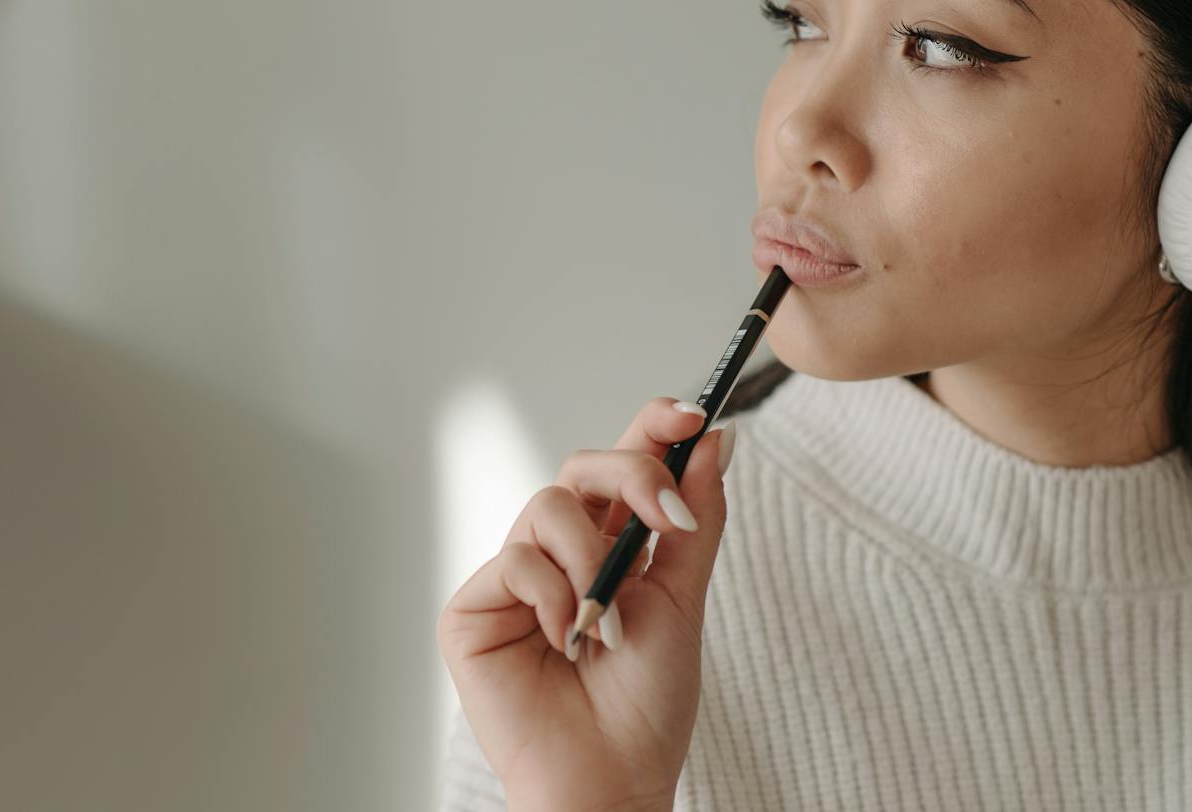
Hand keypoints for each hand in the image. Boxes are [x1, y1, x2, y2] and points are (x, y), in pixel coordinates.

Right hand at [436, 397, 732, 811]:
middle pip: (583, 466)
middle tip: (666, 519)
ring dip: (592, 560)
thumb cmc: (645, 705)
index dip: (651, 426)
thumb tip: (718, 438)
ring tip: (608, 626)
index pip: (624, 464)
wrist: (612, 779)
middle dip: (631, 476)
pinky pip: (515, 560)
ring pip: (548, 505)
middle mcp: (558, 552)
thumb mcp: (683, 601)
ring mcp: (514, 578)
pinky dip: (552, 596)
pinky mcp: (473, 609)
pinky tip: (567, 639)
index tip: (691, 415)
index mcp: (611, 545)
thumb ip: (695, 520)